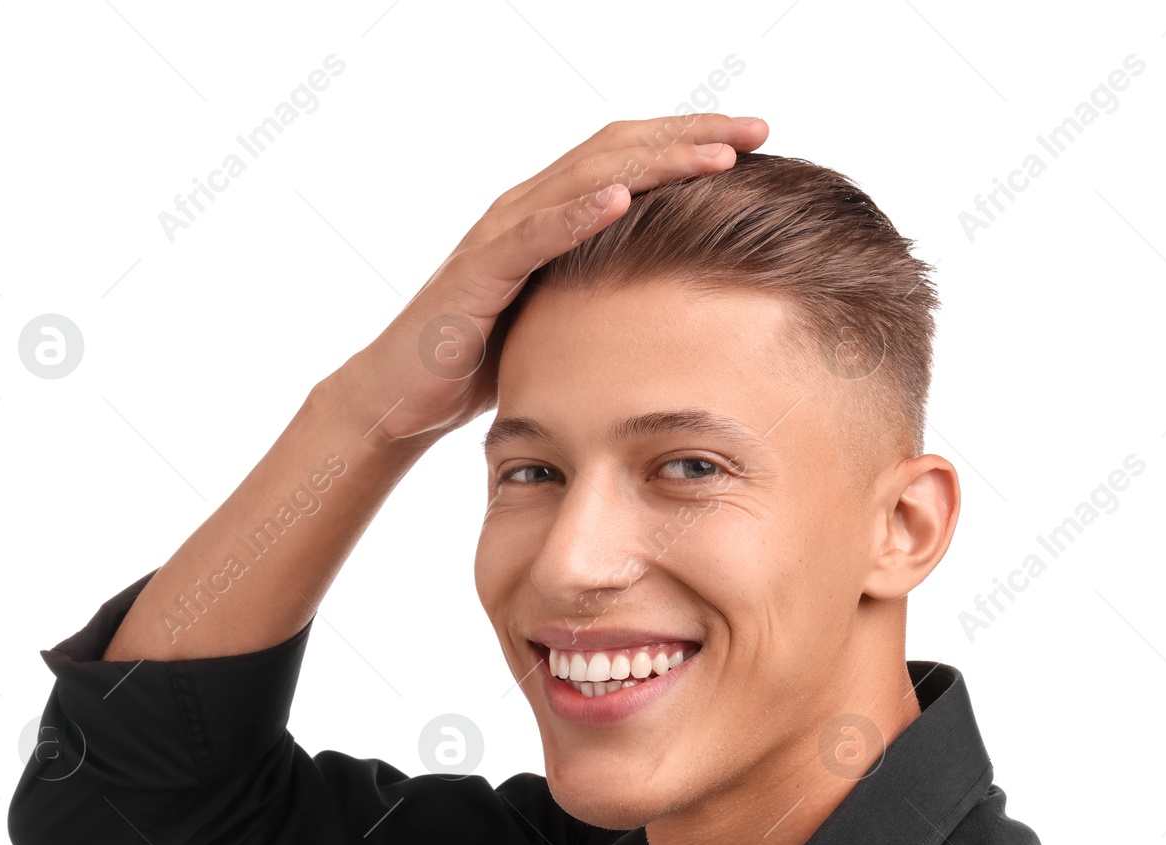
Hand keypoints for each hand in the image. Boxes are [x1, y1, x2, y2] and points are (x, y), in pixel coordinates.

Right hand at [341, 114, 768, 441]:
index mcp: (554, 212)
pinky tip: (619, 199)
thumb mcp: (566, 314)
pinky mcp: (480, 272)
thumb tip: (680, 294)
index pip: (632, 157)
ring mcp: (502, 234)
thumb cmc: (487, 356)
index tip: (757, 138)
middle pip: (619, 150)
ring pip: (585, 179)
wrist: (407, 394)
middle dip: (692, 136)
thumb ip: (609, 288)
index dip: (692, 140)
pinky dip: (577, 213)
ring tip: (714, 155)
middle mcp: (529, 206)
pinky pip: (533, 236)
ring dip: (655, 163)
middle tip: (758, 129)